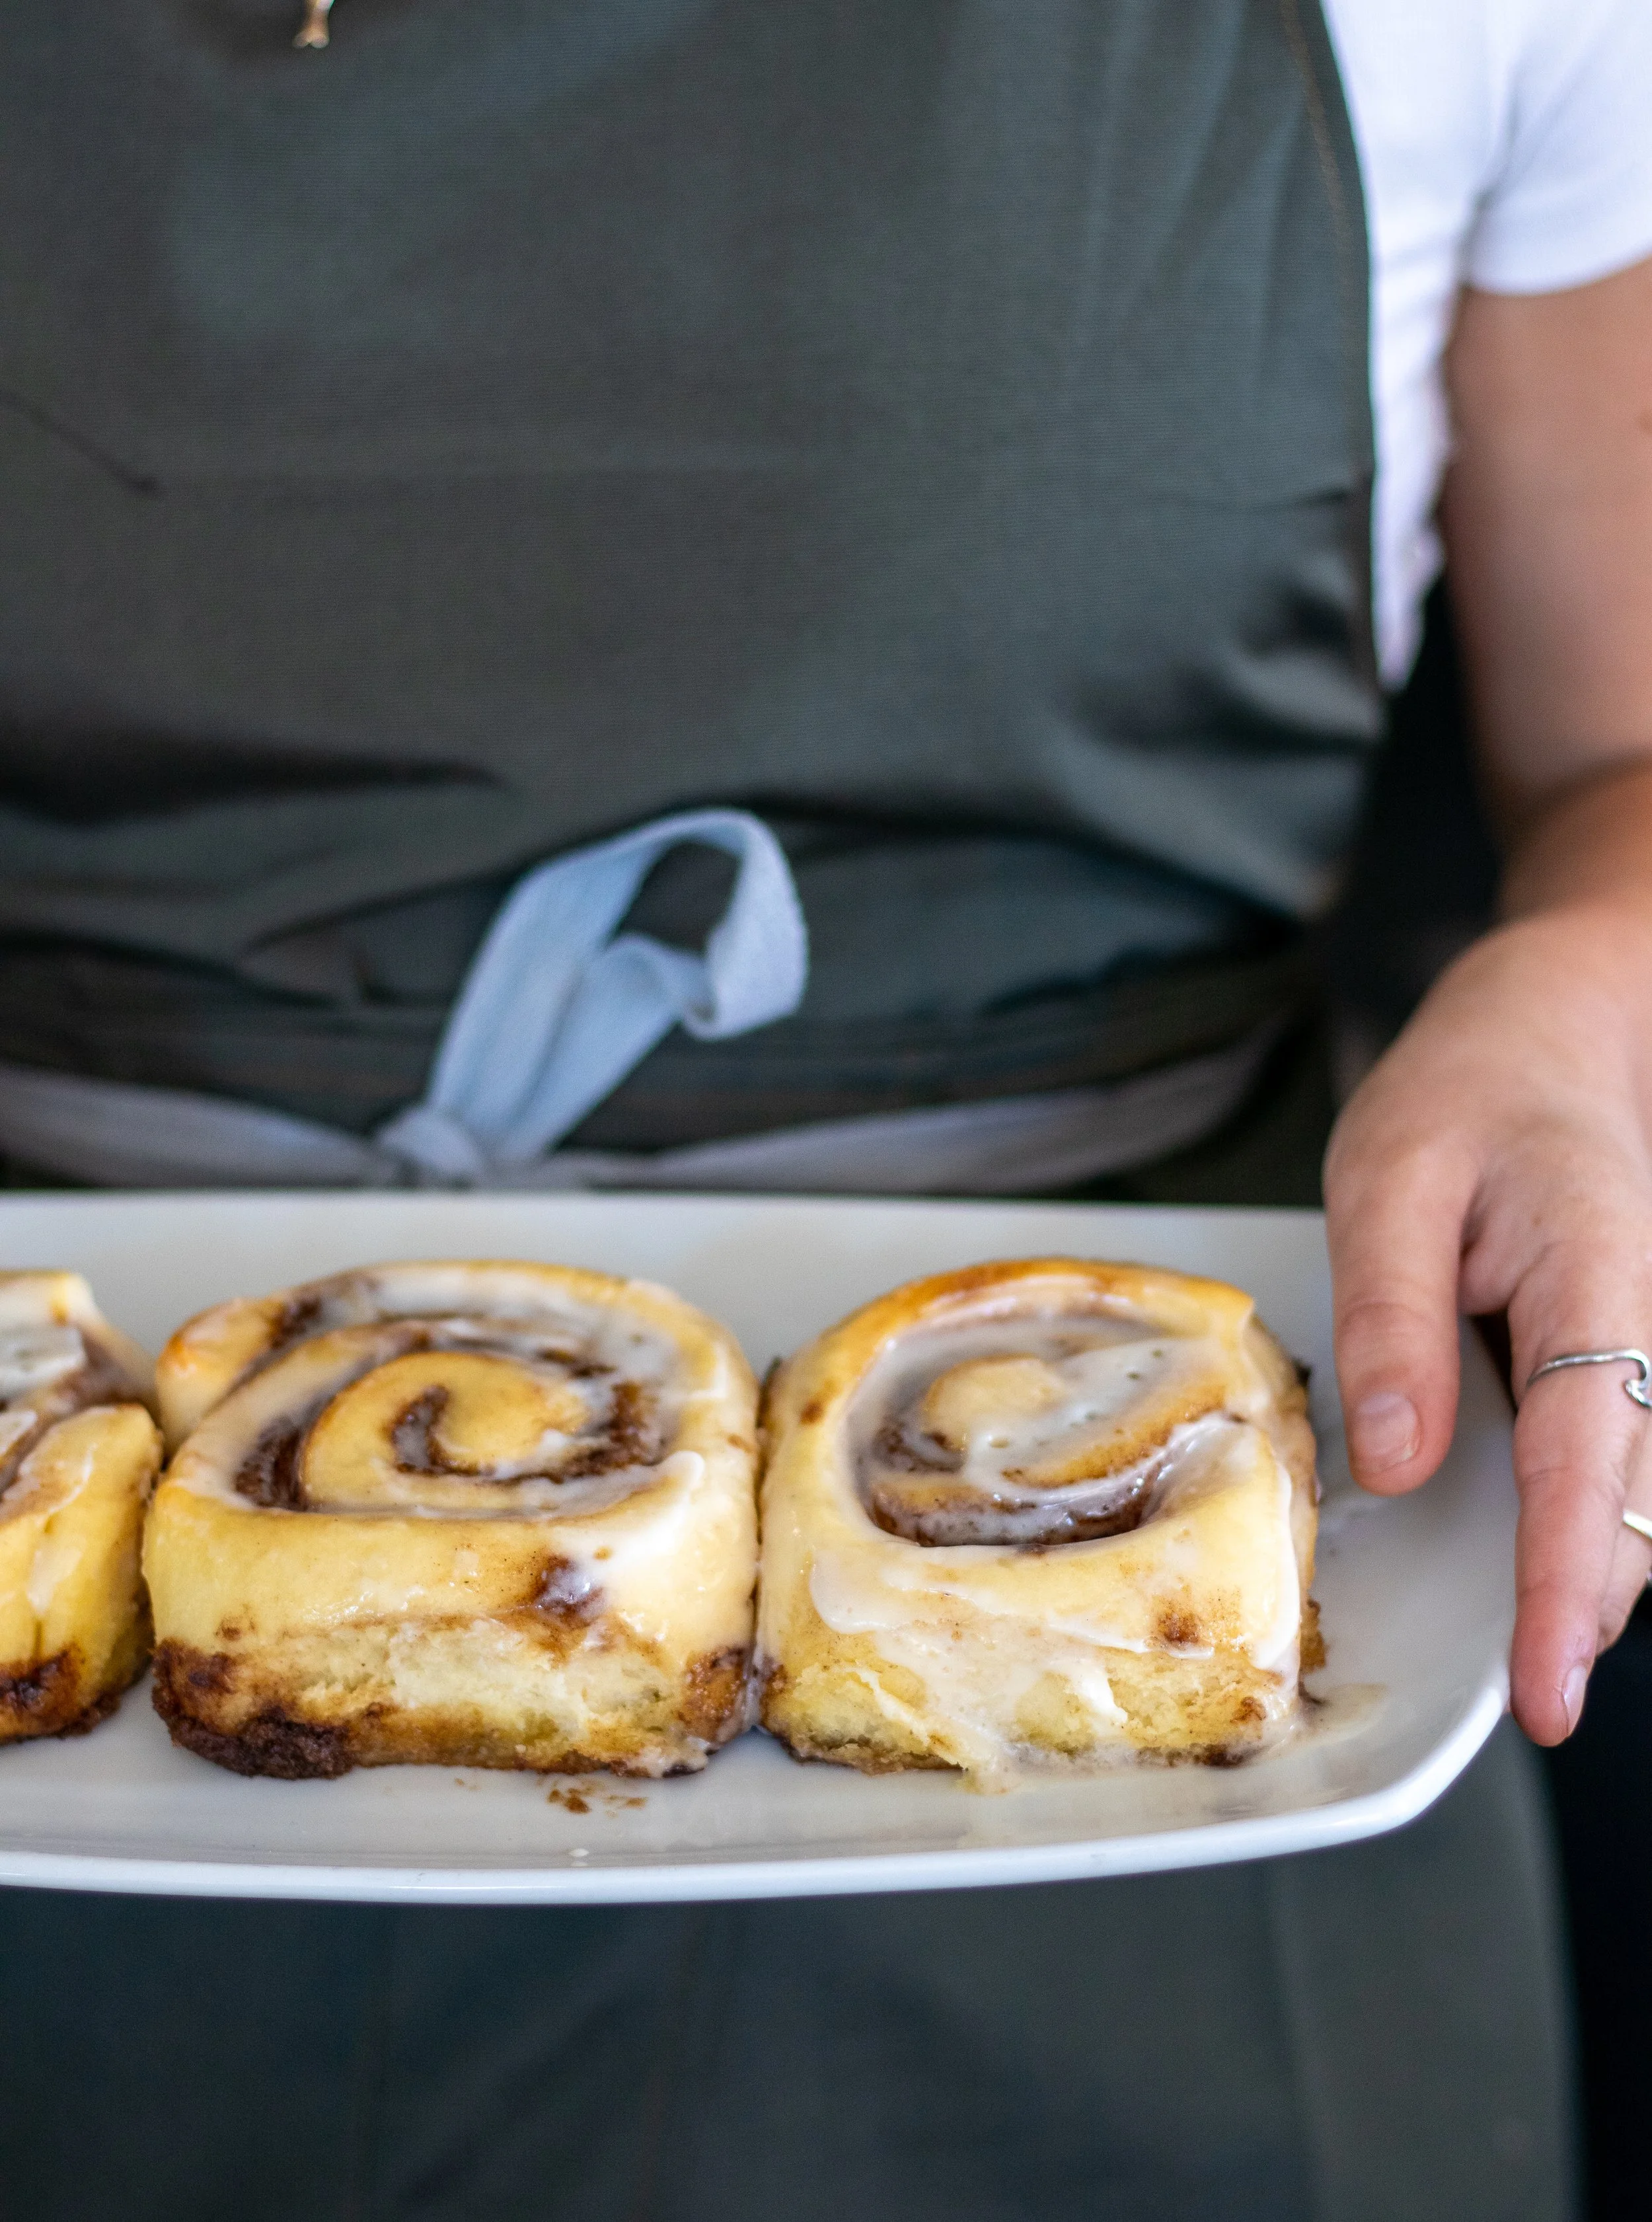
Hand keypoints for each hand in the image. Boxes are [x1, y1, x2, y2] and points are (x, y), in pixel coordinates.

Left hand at [1325, 891, 1651, 1743]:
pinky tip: (1503, 1547)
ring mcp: (1627, 1350)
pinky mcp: (1602, 1358)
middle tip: (1521, 1701)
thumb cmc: (1474, 1084)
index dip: (1565, 1590)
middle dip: (1580, 1612)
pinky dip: (1558, 1518)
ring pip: (1619, 1496)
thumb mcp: (1394, 1175)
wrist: (1556, 1024)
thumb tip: (1400, 1465)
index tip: (1546, 1694)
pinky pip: (1592, 1458)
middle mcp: (1636, 1331)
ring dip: (1574, 1574)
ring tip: (1513, 1650)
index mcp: (1595, 1281)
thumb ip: (1394, 1315)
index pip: (1589, 1464)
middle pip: (1627, 1508)